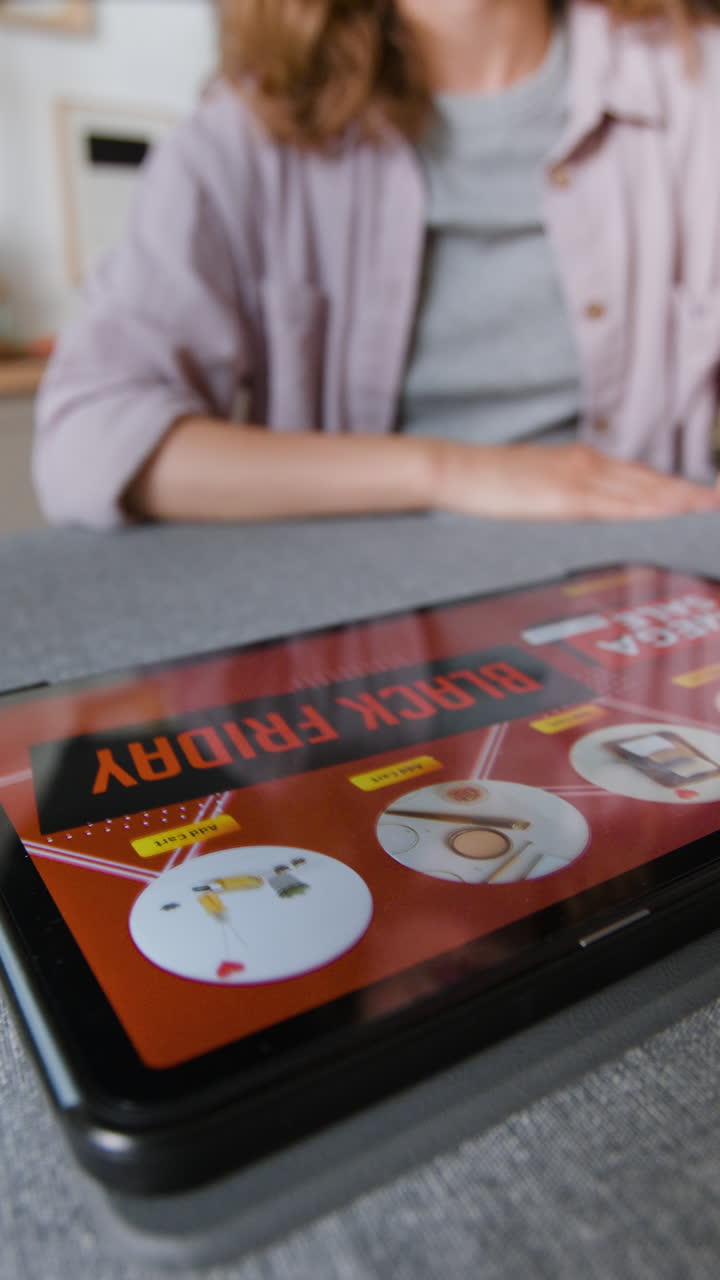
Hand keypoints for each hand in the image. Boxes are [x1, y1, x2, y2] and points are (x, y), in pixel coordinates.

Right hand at [432, 441, 719, 520]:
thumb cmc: (484, 482)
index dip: (674, 488)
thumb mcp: (532, 485)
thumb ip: (561, 494)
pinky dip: (652, 508)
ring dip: (682, 500)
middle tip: (718, 501)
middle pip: (651, 482)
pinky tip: (674, 513)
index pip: (638, 477)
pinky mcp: (568, 498)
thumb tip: (579, 510)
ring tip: (711, 505)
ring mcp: (581, 479)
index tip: (701, 497)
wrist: (455, 470)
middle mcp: (588, 464)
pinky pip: (620, 506)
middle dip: (689, 494)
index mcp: (580, 462)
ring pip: (645, 491)